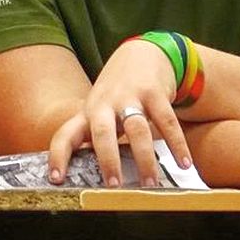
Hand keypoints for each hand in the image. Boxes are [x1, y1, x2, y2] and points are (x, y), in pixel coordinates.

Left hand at [47, 38, 191, 186]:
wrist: (141, 54)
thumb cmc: (117, 95)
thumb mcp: (100, 111)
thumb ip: (96, 138)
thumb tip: (95, 178)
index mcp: (87, 114)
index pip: (65, 136)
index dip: (58, 157)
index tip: (56, 179)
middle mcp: (105, 105)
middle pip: (102, 133)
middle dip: (108, 160)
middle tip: (114, 186)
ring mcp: (130, 97)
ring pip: (137, 129)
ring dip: (145, 158)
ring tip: (151, 183)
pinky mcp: (155, 92)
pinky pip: (168, 121)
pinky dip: (177, 144)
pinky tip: (184, 163)